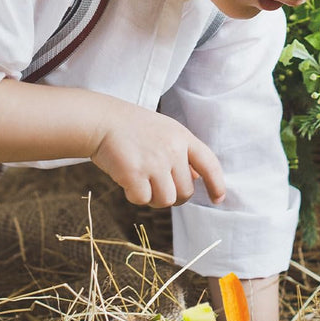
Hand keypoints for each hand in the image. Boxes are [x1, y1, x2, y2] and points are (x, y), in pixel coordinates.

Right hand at [90, 100, 225, 208]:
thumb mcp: (166, 131)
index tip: (217, 199)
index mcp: (183, 137)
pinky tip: (126, 181)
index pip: (209, 164)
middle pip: (186, 192)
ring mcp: (154, 162)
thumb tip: (198, 179)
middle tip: (155, 186)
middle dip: (173, 195)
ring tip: (141, 182)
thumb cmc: (133, 128)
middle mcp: (173, 150)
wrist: (101, 120)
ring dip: (153, 198)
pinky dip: (134, 196)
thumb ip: (183, 153)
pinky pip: (142, 200)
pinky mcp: (134, 173)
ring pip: (166, 200)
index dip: (216, 184)